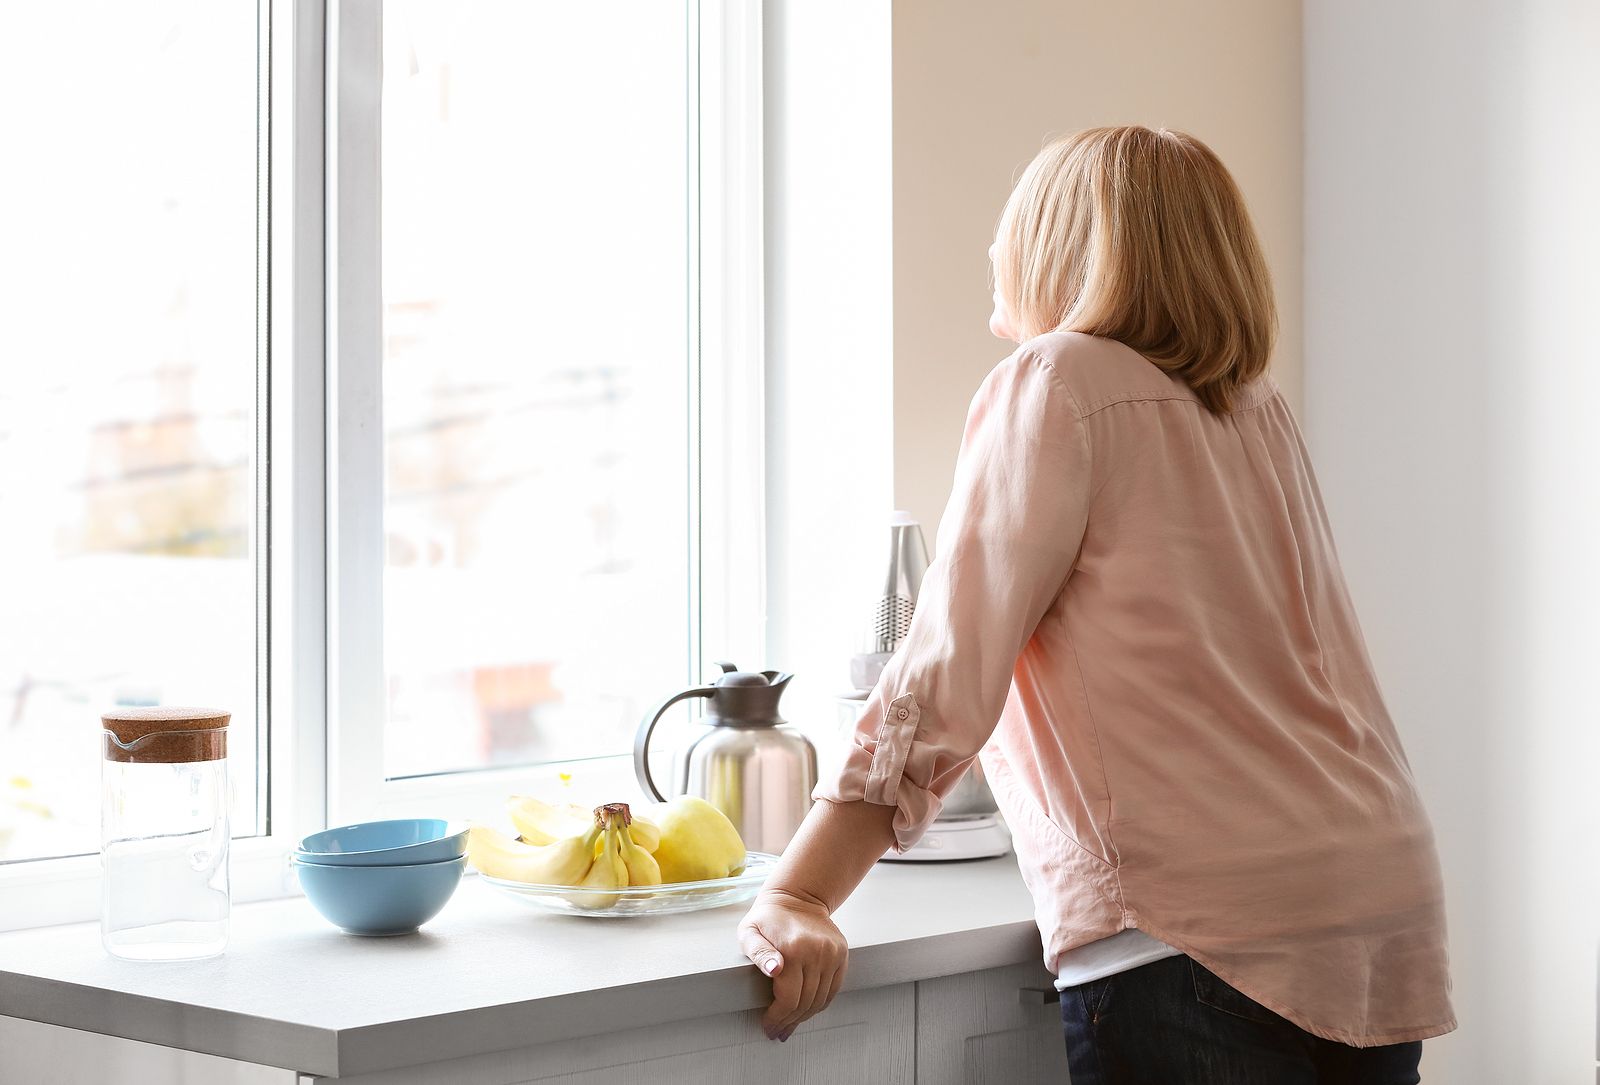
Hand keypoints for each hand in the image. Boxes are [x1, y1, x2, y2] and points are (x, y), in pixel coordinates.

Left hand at [738, 887, 849, 1041]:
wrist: (797, 898)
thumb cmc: (767, 918)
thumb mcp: (750, 932)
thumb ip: (758, 952)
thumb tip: (774, 969)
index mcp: (793, 949)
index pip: (789, 998)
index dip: (778, 1018)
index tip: (768, 1026)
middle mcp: (817, 952)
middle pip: (805, 1003)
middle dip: (789, 1021)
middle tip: (777, 1030)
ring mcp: (832, 953)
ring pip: (821, 999)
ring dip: (805, 1016)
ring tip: (790, 1024)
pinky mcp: (841, 954)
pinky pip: (833, 989)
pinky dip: (820, 1003)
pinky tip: (807, 1010)